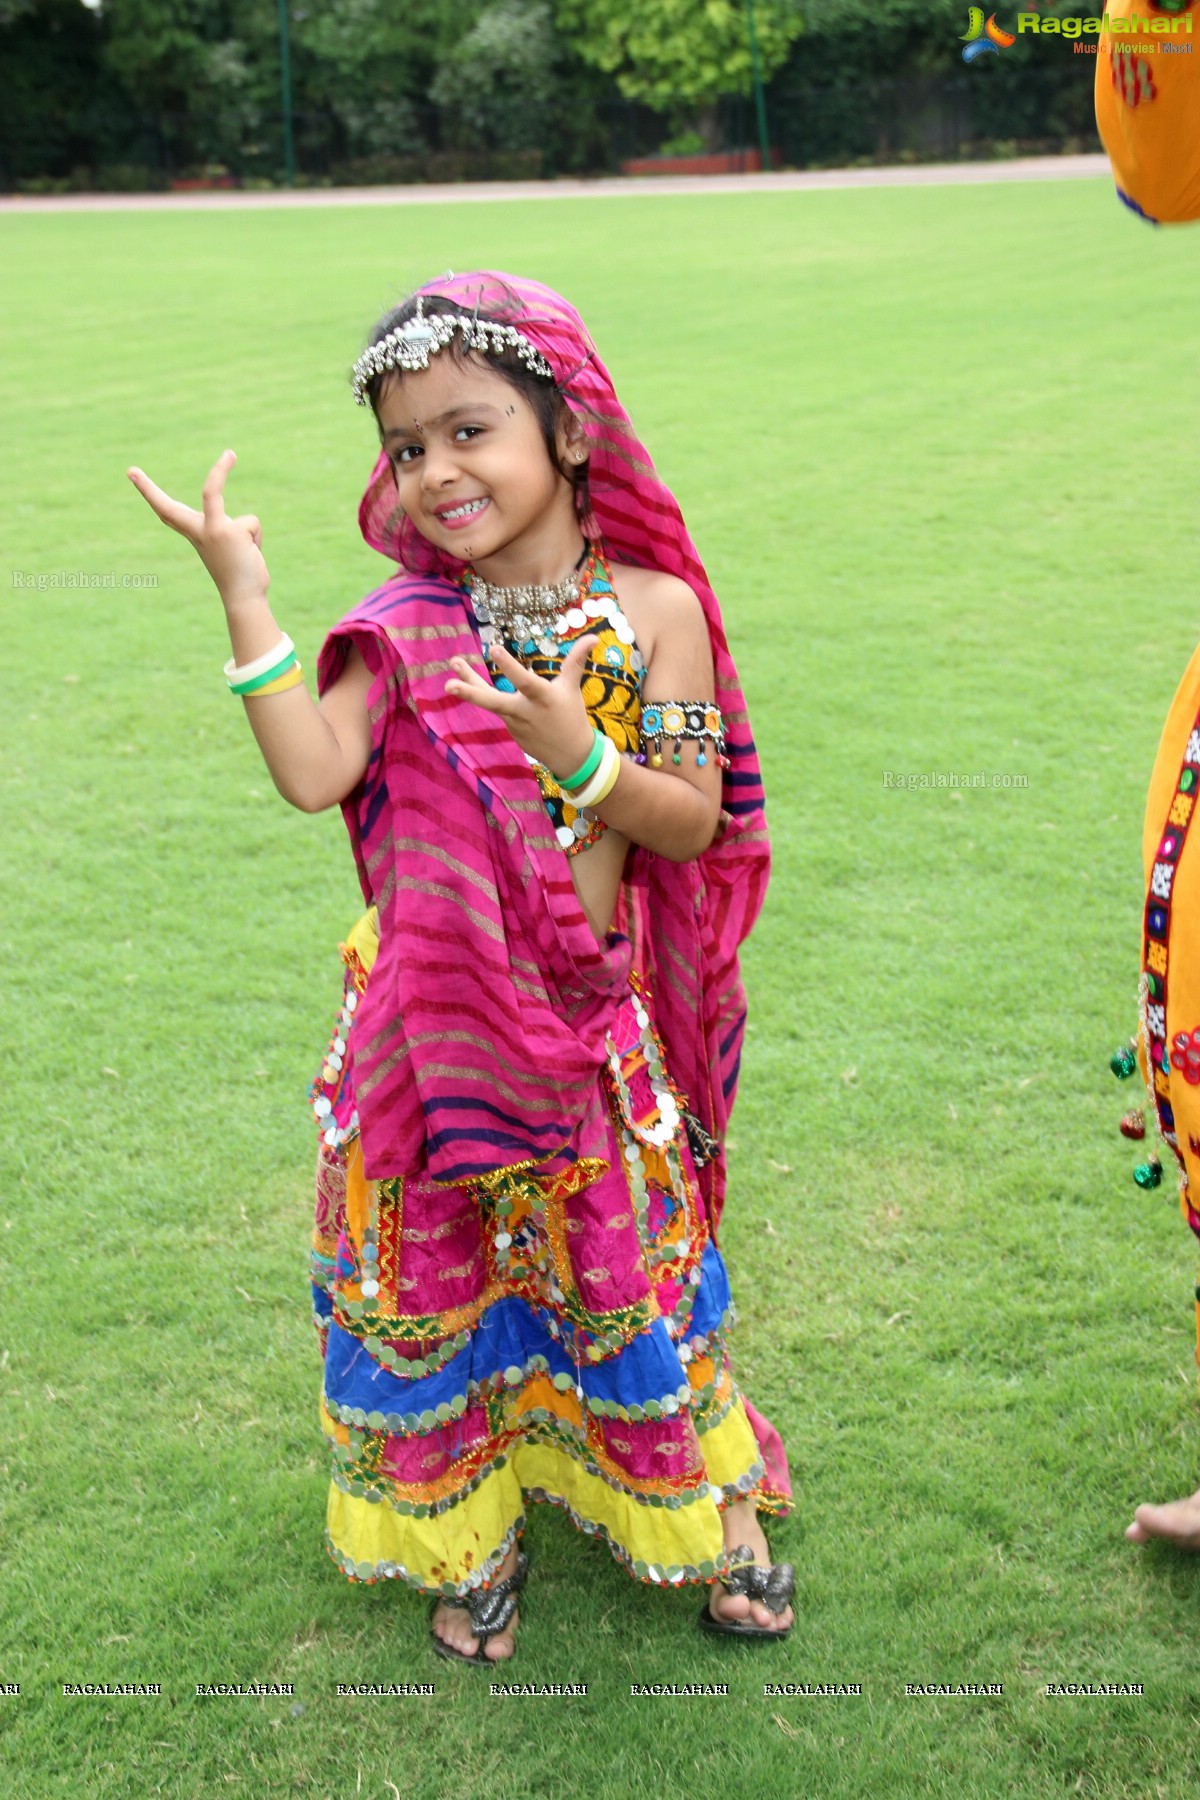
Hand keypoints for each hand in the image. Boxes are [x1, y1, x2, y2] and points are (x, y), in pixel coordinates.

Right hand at [126, 449, 269, 612]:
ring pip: (211, 489)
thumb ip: (232, 531)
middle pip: (168, 507)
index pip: (169, 512)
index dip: (149, 492)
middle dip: (146, 487)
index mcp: (195, 533)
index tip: (131, 472)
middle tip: (129, 469)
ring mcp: (210, 530)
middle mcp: (198, 531)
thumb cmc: (240, 572)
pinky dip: (256, 537)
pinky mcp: (227, 530)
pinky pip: (250, 522)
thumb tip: (246, 526)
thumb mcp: (233, 545)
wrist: (244, 597)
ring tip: (232, 470)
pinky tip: (250, 553)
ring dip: (221, 467)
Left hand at [445, 635, 597, 777]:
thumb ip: (576, 661)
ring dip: (468, 688)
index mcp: (542, 697)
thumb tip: (594, 637)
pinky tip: (473, 684)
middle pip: (493, 702)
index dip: (509, 666)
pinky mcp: (510, 731)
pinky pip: (498, 710)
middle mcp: (524, 711)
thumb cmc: (571, 715)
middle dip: (470, 693)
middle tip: (448, 684)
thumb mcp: (572, 687)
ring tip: (449, 675)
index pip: (523, 680)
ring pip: (489, 702)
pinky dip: (486, 697)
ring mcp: (514, 723)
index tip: (494, 649)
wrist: (571, 755)